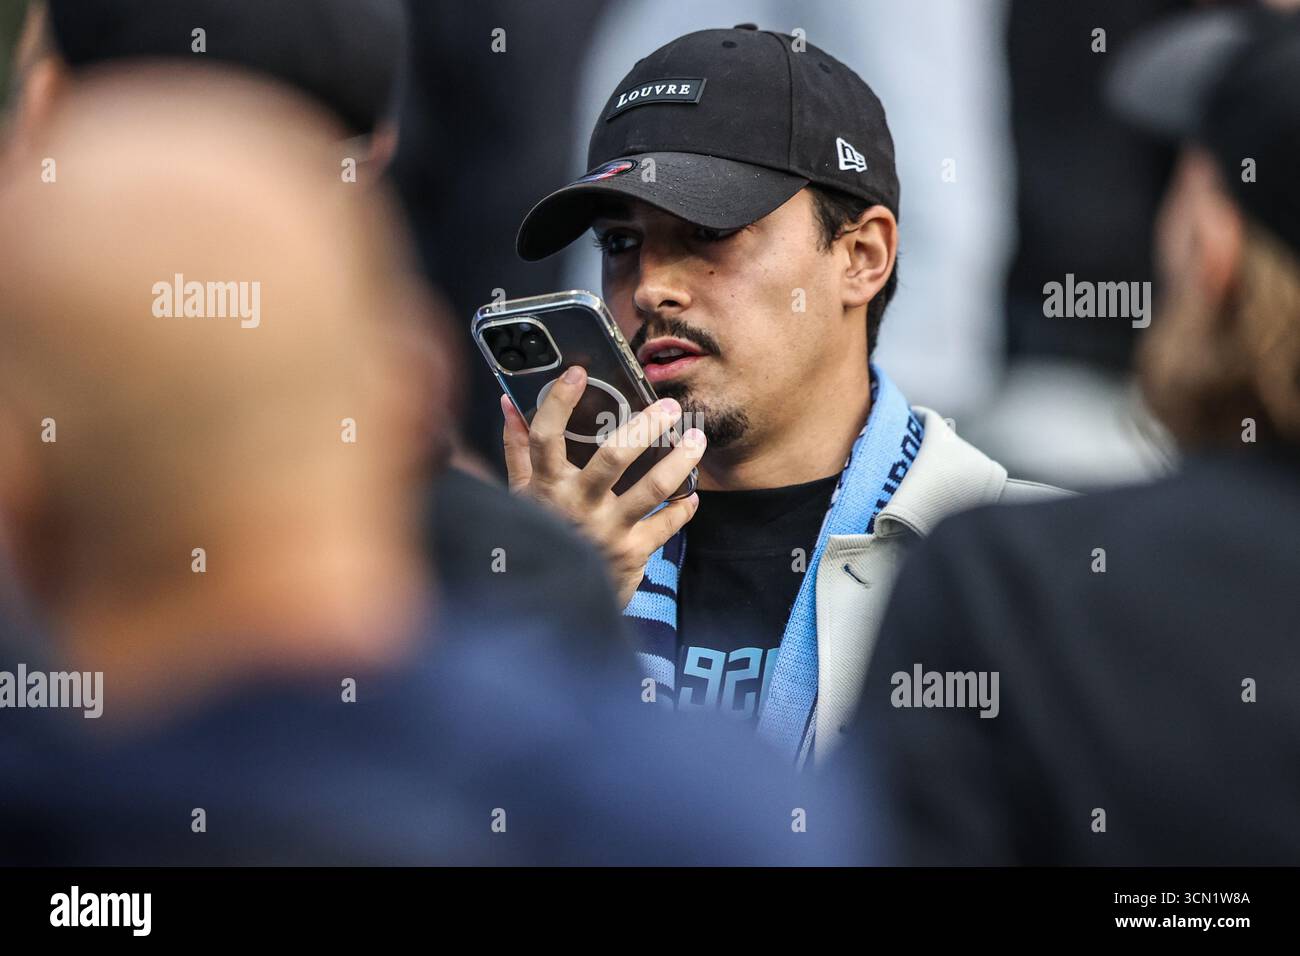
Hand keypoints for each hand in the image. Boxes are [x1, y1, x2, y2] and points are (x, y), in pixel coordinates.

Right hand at [501, 365, 704, 606]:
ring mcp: (607, 530)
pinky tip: (693, 492)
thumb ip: (519, 448)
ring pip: (652, 490)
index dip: (558, 403)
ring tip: (696, 438)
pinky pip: (666, 525)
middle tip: (669, 406)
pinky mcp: (632, 552)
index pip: (546, 437)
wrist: (555, 599)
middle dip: (645, 427)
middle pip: (613, 457)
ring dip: (680, 461)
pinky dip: (684, 507)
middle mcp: (578, 505)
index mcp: (547, 486)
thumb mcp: (522, 493)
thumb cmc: (541, 533)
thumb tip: (510, 403)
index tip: (577, 373)